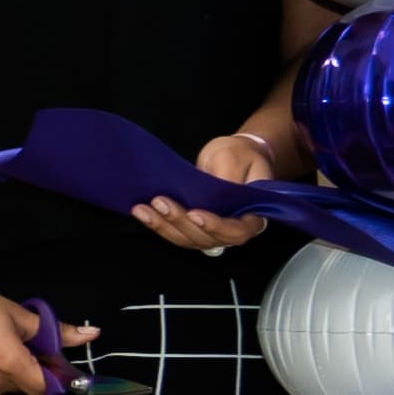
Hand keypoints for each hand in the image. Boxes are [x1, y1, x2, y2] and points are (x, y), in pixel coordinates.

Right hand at [0, 264, 88, 394]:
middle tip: (13, 344)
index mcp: (11, 363)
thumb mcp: (17, 314)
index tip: (50, 364)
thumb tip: (94, 335)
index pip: (45, 388)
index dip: (53, 378)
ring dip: (2, 375)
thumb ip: (57, 331)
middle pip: (23, 388)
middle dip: (25, 370)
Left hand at [135, 130, 280, 252]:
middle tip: (160, 202)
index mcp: (252, 216)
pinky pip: (174, 232)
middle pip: (206, 238)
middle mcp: (232, 230)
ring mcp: (211, 232)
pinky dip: (157, 224)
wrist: (233, 156)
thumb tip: (212, 195)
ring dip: (162, 226)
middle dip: (180, 222)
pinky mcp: (193, 227)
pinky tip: (141, 212)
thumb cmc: (240, 155)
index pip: (237, 231)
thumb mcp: (236, 158)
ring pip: (186, 239)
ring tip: (142, 209)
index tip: (195, 214)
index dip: (216, 227)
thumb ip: (228, 178)